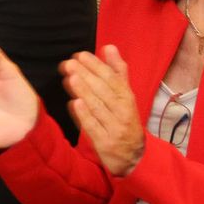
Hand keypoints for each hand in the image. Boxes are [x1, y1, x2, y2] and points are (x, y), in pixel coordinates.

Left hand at [60, 46, 145, 175]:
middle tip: (69, 63)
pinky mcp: (105, 143)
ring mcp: (114, 128)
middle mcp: (123, 112)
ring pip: (99, 107)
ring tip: (71, 77)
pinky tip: (75, 103)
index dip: (97, 66)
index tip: (81, 55)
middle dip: (87, 75)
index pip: (112, 79)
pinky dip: (85, 115)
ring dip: (84, 91)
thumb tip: (109, 47)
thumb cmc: (124, 119)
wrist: (134, 156)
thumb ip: (117, 72)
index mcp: (127, 98)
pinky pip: (94, 127)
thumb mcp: (125, 95)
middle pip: (104, 91)